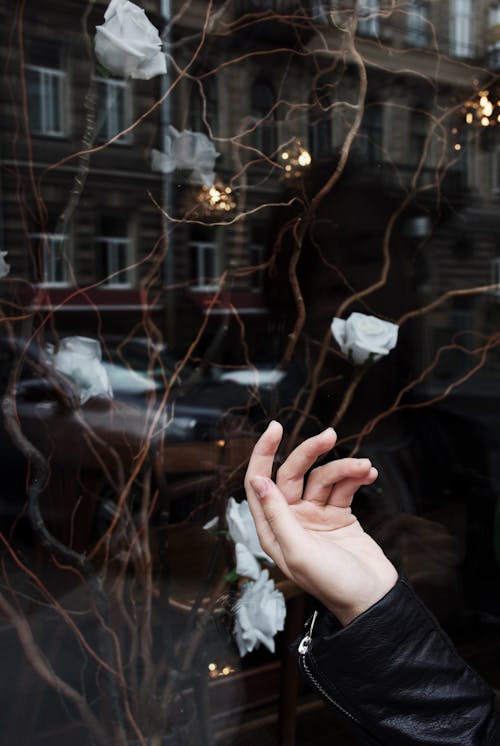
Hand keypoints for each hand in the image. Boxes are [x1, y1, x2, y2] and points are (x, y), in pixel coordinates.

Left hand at [244, 421, 397, 624]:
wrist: (374, 600)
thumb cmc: (334, 584)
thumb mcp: (299, 551)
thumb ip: (278, 515)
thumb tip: (257, 481)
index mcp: (272, 530)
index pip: (259, 483)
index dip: (263, 454)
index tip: (276, 428)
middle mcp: (291, 520)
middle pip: (293, 473)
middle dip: (310, 452)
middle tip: (330, 435)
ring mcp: (316, 516)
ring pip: (323, 477)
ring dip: (344, 468)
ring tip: (365, 466)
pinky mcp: (340, 515)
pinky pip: (344, 486)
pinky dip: (356, 476)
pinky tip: (369, 473)